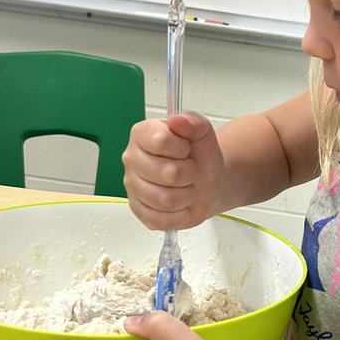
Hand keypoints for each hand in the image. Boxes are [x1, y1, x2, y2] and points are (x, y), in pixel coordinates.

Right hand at [122, 111, 224, 229]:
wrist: (208, 183)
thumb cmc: (201, 158)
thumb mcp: (203, 133)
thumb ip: (193, 122)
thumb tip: (177, 120)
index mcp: (143, 134)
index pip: (160, 141)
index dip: (182, 149)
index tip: (186, 150)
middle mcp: (132, 158)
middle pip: (166, 173)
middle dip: (189, 175)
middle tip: (190, 172)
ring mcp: (132, 186)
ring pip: (164, 199)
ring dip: (186, 196)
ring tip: (186, 187)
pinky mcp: (138, 210)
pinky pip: (161, 219)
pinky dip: (179, 214)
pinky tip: (180, 204)